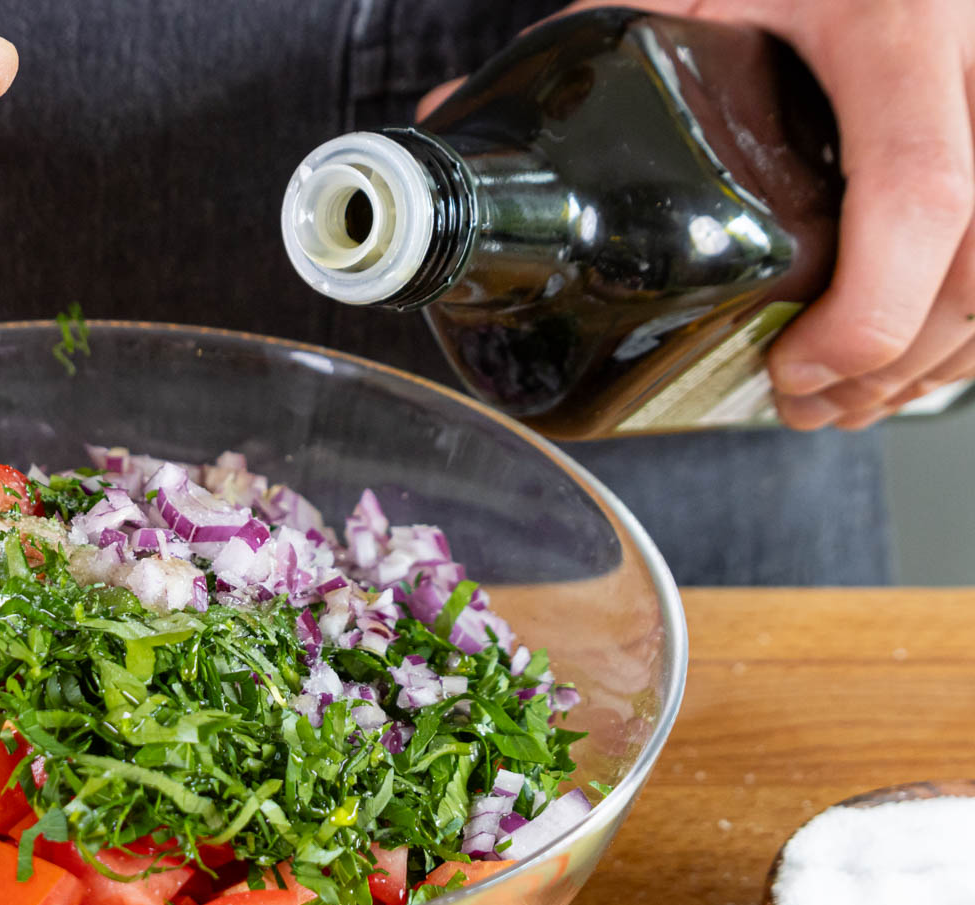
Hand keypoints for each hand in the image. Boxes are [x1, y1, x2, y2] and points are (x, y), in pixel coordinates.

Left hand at [422, 0, 974, 431]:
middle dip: (892, 360)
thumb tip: (442, 121)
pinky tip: (895, 356)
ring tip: (838, 402)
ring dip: (931, 356)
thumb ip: (580, 38)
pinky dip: (960, 319)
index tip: (793, 371)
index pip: (919, 188)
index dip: (867, 311)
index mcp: (895, 19)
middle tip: (803, 406)